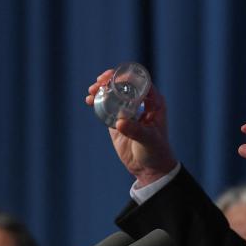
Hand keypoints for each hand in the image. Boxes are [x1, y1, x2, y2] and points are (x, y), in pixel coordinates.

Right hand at [86, 70, 177, 184]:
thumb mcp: (148, 140)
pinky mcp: (118, 120)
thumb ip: (136, 131)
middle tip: (98, 83)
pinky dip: (98, 101)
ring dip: (102, 89)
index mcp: (154, 102)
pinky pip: (108, 106)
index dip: (125, 75)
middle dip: (110, 80)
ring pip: (114, 94)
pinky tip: (90, 100)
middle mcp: (142, 103)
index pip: (140, 82)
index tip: (111, 77)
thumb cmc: (156, 152)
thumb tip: (119, 122)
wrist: (150, 169)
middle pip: (124, 84)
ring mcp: (129, 111)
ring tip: (91, 92)